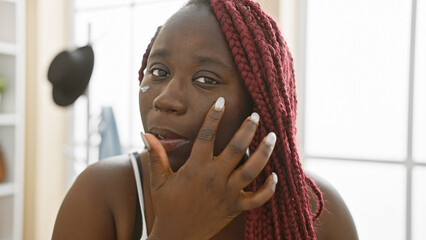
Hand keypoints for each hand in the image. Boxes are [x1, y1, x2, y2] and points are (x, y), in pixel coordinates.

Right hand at [143, 97, 277, 239]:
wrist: (177, 236)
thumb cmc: (167, 206)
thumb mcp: (159, 181)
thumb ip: (156, 156)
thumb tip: (145, 134)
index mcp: (196, 169)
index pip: (206, 136)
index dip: (214, 117)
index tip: (221, 102)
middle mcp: (214, 178)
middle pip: (235, 149)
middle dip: (247, 129)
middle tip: (256, 114)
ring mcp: (227, 194)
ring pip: (251, 170)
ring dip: (263, 152)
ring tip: (272, 137)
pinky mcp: (235, 208)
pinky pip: (257, 199)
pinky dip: (268, 189)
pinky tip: (274, 176)